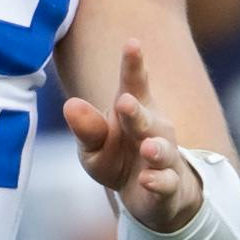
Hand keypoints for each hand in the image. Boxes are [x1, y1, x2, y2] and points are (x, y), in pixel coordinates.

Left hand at [63, 41, 204, 229]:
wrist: (150, 197)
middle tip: (124, 101)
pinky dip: (158, 182)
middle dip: (135, 110)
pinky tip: (147, 180)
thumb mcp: (94, 147)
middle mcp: (152, 129)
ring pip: (162, 149)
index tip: (132, 42)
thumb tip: (69, 104)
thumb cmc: (119, 160)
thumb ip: (86, 128)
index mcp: (134, 110)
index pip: (134, 83)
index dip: (134, 63)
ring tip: (146, 147)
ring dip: (155, 149)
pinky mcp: (169, 185)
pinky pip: (166, 182)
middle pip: (144, 116)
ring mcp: (163, 157)